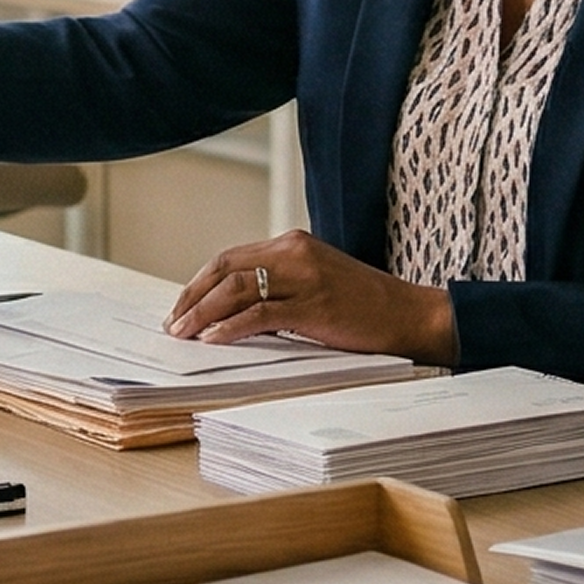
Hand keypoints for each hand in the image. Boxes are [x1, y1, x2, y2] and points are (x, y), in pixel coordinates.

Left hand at [166, 231, 458, 362]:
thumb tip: (231, 311)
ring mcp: (305, 277)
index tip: (181, 307)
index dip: (200, 283)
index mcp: (293, 244)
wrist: (410, 315)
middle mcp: (295, 252)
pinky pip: (260, 313)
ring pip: (236, 288)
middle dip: (192, 296)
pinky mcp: (314, 305)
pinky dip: (230, 326)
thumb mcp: (316, 283)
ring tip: (184, 333)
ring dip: (202, 312)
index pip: (231, 258)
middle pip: (225, 268)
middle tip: (173, 323)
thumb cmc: (364, 306)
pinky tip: (213, 339)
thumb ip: (279, 287)